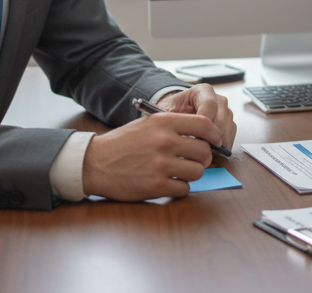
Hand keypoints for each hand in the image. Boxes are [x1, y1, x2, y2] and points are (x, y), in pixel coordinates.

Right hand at [81, 113, 217, 200]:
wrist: (95, 163)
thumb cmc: (123, 144)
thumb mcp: (147, 124)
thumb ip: (175, 126)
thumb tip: (205, 135)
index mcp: (164, 122)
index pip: (205, 125)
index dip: (215, 135)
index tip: (216, 141)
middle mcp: (164, 142)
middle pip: (204, 152)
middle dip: (203, 158)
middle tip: (195, 160)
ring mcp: (161, 165)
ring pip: (198, 172)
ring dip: (192, 173)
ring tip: (179, 171)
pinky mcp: (156, 186)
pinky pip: (184, 188)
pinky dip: (180, 187)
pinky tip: (169, 182)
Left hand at [156, 84, 235, 150]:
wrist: (177, 113)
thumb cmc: (172, 112)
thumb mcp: (167, 111)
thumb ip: (172, 119)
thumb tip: (180, 133)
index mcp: (203, 91)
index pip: (209, 105)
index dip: (203, 124)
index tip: (193, 137)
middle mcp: (218, 99)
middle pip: (221, 119)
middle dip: (209, 137)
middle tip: (196, 148)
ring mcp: (225, 111)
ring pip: (227, 129)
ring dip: (216, 143)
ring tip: (200, 151)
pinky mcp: (229, 123)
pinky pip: (230, 136)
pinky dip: (221, 146)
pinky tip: (208, 151)